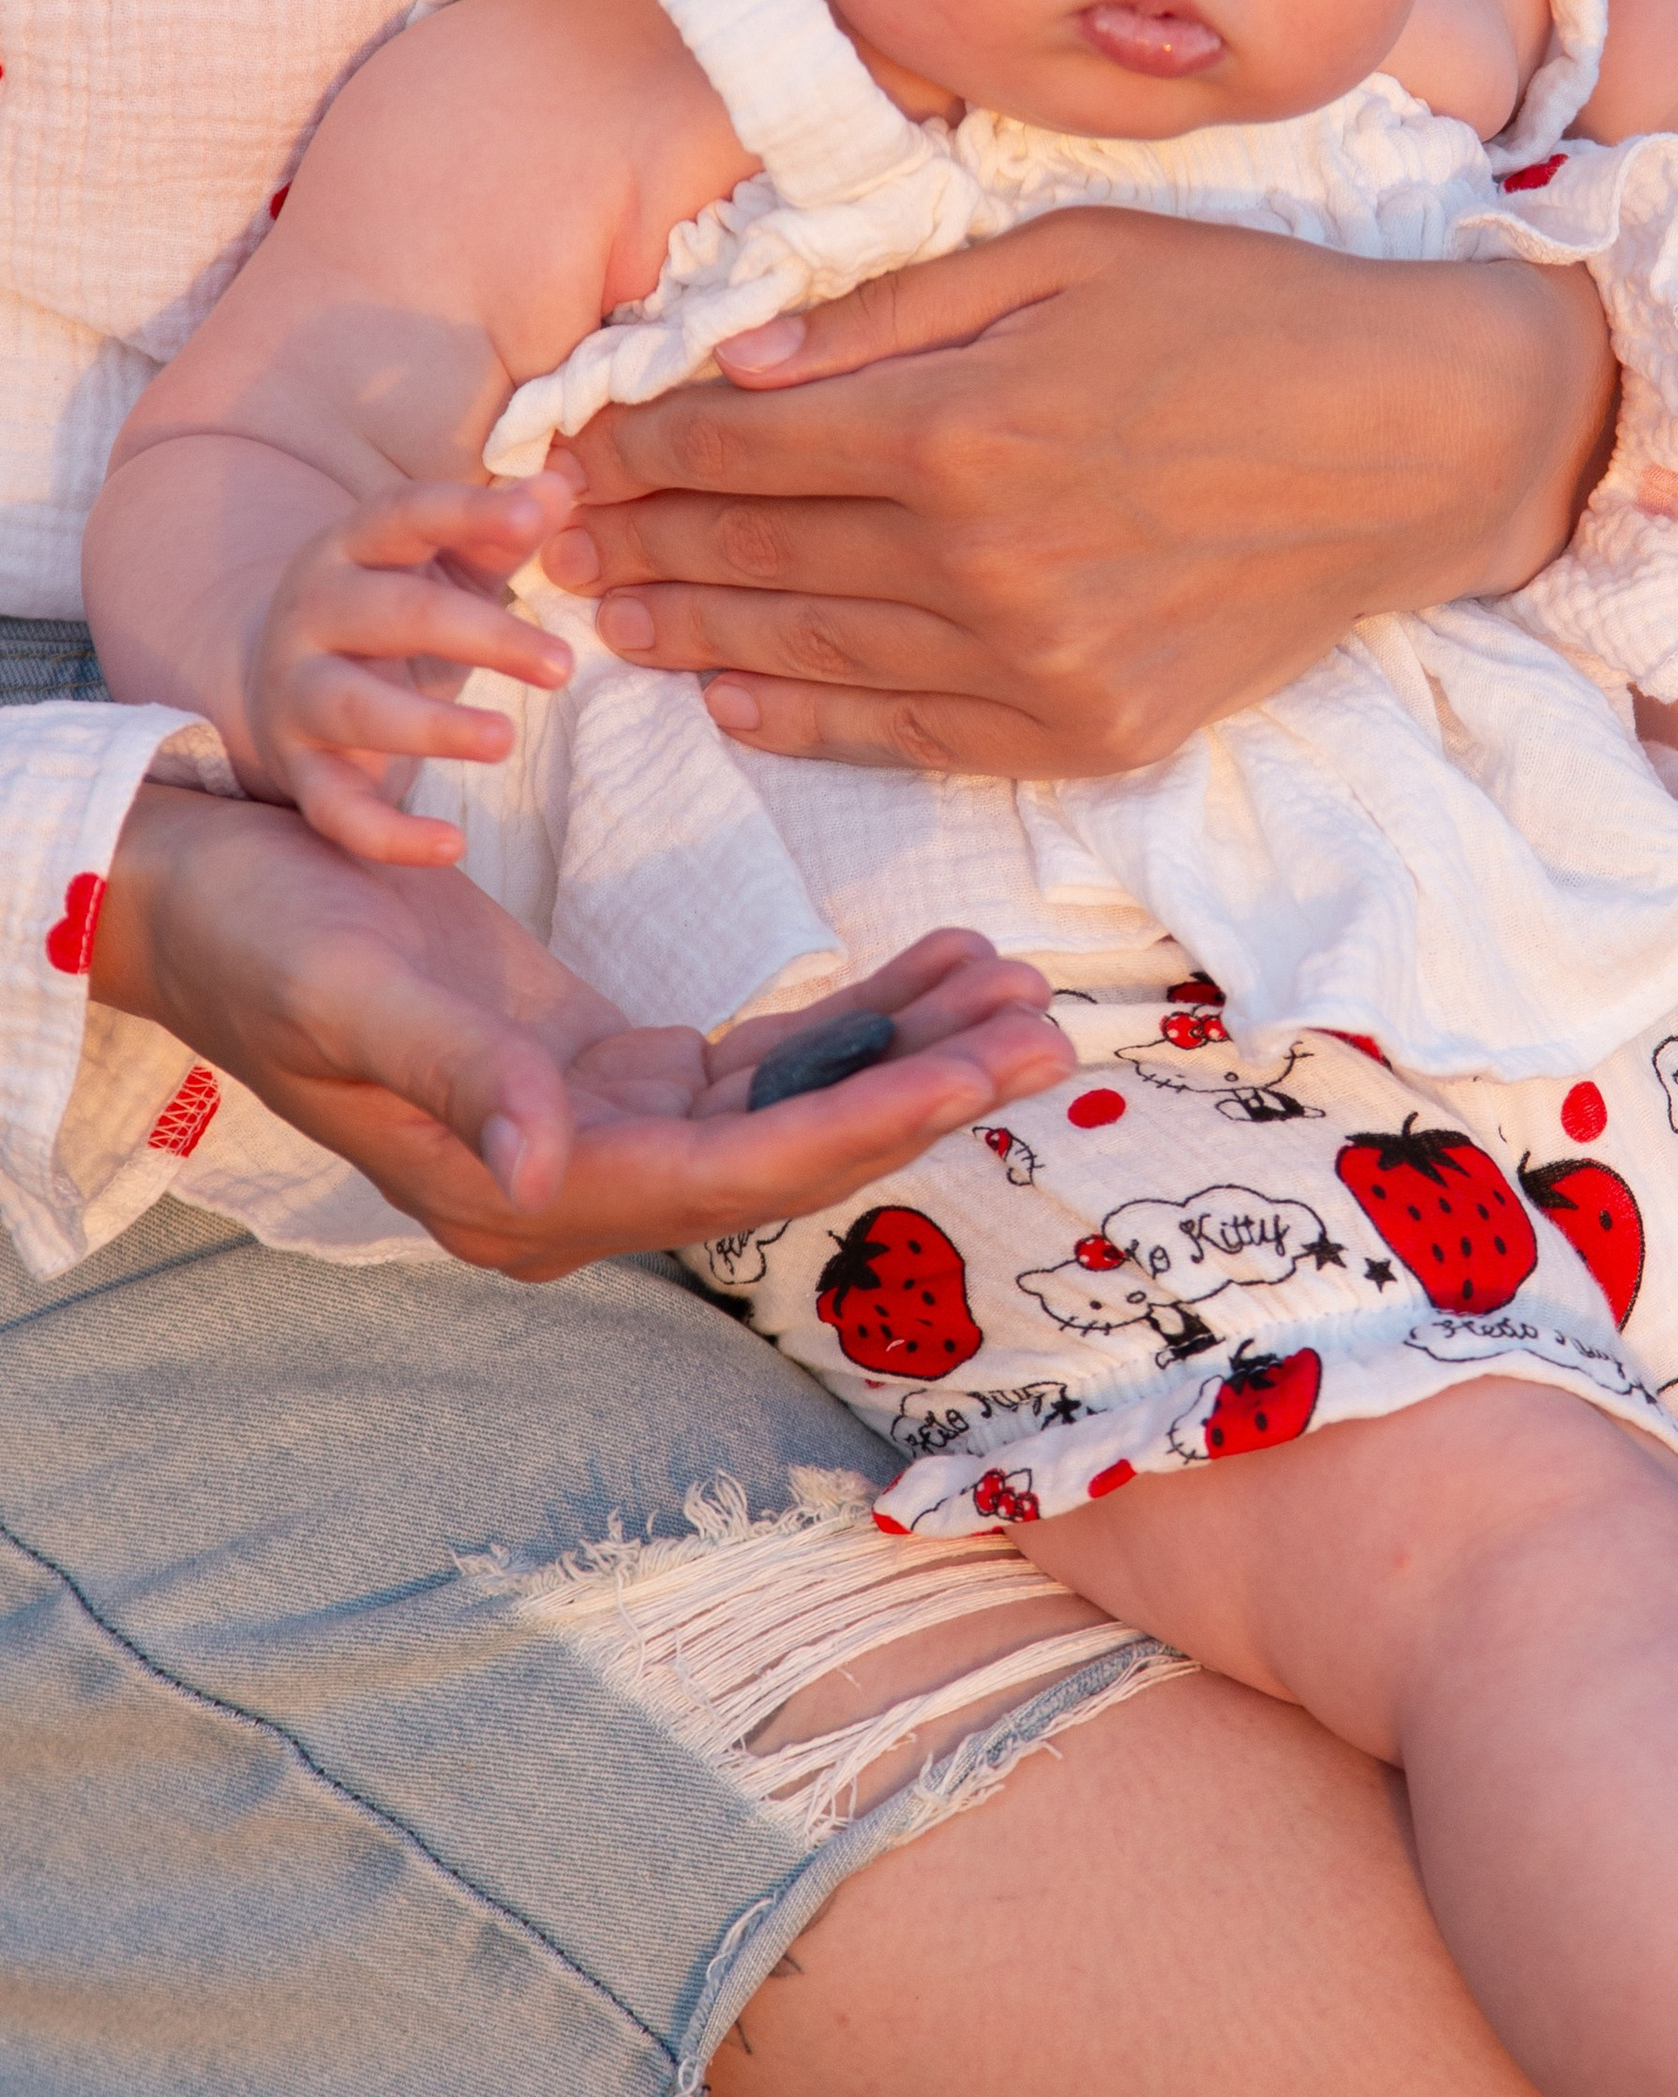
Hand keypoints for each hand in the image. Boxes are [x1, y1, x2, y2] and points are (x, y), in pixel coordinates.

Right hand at [93, 785, 1068, 1276]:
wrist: (209, 903)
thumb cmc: (266, 945)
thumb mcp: (354, 997)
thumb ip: (464, 1078)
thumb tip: (542, 1175)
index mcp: (527, 1193)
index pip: (735, 1176)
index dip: (864, 1123)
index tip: (977, 1071)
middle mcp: (581, 1183)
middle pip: (791, 1150)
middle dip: (924, 1088)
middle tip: (1050, 1025)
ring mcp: (603, 1128)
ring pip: (793, 1102)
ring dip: (907, 1045)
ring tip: (1017, 984)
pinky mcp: (613, 1068)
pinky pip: (763, 1058)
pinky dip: (851, 1013)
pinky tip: (933, 965)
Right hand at [244, 472, 582, 862]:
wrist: (281, 683)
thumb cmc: (395, 612)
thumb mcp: (446, 566)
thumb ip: (502, 530)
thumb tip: (563, 480)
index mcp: (353, 547)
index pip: (404, 514)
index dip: (466, 512)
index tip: (534, 516)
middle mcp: (311, 614)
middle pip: (391, 616)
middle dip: (480, 637)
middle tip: (564, 666)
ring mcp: (297, 694)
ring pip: (354, 710)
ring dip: (429, 728)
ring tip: (503, 740)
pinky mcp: (300, 771)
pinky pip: (336, 809)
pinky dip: (388, 834)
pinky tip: (451, 846)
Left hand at [540, 207, 1618, 774]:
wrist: (1420, 444)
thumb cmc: (1247, 315)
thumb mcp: (1065, 253)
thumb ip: (887, 315)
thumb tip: (732, 367)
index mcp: (960, 424)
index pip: (734, 449)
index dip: (630, 454)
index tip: (567, 455)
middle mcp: (980, 563)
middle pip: (753, 558)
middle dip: (637, 545)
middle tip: (551, 549)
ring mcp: (1035, 666)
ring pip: (810, 658)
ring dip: (693, 641)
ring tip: (613, 624)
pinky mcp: (1088, 734)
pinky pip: (909, 737)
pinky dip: (806, 722)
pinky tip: (735, 703)